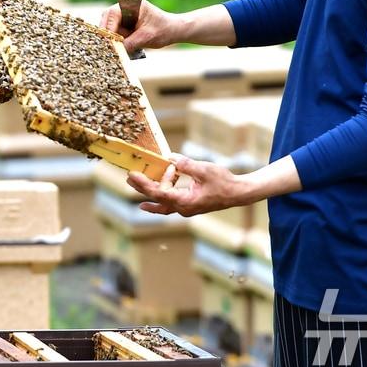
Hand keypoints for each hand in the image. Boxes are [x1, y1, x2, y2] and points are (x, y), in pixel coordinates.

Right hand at [99, 0, 180, 53]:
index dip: (108, 28)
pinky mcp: (124, 22)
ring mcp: (124, 14)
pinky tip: (120, 47)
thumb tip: (114, 50)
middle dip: (107, 33)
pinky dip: (115, 39)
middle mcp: (125, 6)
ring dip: (111, 37)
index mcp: (132, 4)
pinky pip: (114, 31)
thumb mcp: (146, 38)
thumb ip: (129, 43)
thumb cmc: (163, 31)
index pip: (113, 14)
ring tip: (115, 49)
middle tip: (107, 47)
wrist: (173, 30)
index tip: (108, 41)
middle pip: (107, 18)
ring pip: (109, 26)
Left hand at [125, 156, 249, 217]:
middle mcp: (183, 207)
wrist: (238, 193)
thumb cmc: (224, 182)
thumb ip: (187, 165)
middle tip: (129, 178)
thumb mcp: (205, 170)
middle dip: (142, 188)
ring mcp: (186, 207)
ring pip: (163, 202)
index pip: (159, 193)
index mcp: (185, 201)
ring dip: (150, 192)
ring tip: (136, 182)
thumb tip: (170, 158)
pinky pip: (170, 202)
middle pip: (157, 198)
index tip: (132, 175)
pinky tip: (151, 197)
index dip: (144, 184)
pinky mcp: (189, 204)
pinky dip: (160, 196)